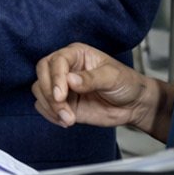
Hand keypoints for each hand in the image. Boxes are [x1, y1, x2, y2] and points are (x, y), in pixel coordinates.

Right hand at [31, 43, 156, 132]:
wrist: (134, 105)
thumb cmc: (126, 83)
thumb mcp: (113, 77)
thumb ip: (92, 78)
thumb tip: (70, 80)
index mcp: (76, 54)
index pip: (56, 61)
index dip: (55, 77)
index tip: (60, 95)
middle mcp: (65, 68)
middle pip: (42, 73)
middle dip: (49, 92)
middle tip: (62, 107)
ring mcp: (62, 86)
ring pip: (40, 90)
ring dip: (50, 106)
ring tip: (69, 118)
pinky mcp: (62, 102)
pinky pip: (43, 106)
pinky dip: (50, 114)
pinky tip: (65, 121)